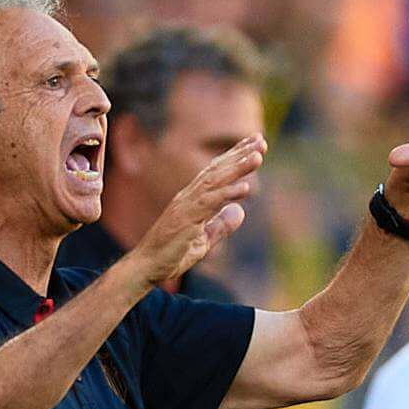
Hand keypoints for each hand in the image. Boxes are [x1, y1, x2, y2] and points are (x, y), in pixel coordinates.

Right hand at [131, 136, 264, 285]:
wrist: (146, 268)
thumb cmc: (171, 255)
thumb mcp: (203, 240)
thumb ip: (221, 225)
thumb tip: (240, 212)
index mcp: (193, 199)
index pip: (216, 172)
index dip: (235, 156)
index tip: (254, 144)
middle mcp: (189, 197)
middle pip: (217, 170)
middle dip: (239, 154)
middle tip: (261, 141)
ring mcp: (186, 206)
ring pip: (215, 181)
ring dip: (237, 168)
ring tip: (258, 156)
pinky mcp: (186, 219)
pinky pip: (209, 203)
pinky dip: (227, 194)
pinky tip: (245, 188)